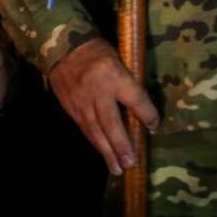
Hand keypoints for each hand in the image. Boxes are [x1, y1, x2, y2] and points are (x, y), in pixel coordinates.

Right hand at [47, 39, 158, 175]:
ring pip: (95, 131)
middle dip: (121, 145)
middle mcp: (98, 92)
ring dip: (107, 151)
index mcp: (114, 75)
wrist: (63, 48)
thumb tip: (142, 108)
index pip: (135, 99)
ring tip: (116, 168)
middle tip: (130, 164)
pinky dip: (94, 142)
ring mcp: (82, 102)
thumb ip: (128, 82)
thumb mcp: (119, 59)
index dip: (146, 114)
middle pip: (111, 123)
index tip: (153, 127)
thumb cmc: (97, 52)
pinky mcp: (71, 108)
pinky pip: (84, 128)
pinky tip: (102, 153)